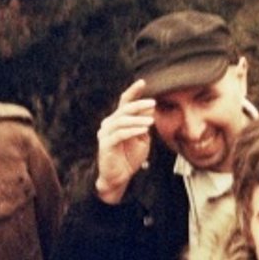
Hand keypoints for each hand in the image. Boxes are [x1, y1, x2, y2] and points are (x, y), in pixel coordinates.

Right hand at [94, 79, 155, 203]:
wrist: (119, 177)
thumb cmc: (129, 158)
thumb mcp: (141, 139)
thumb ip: (143, 125)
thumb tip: (149, 108)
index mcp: (117, 121)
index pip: (124, 102)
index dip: (133, 92)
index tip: (143, 82)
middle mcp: (109, 124)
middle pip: (123, 109)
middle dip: (139, 104)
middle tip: (153, 103)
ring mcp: (105, 134)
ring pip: (121, 121)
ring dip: (137, 120)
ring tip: (151, 122)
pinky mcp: (105, 144)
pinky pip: (120, 134)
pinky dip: (132, 131)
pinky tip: (143, 130)